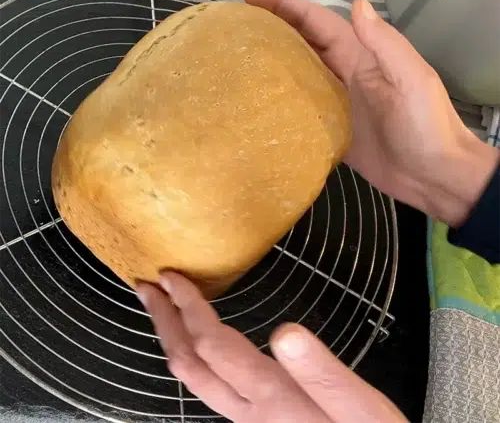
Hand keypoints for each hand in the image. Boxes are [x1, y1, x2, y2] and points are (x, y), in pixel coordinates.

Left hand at [137, 273, 407, 422]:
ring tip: (160, 308)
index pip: (214, 346)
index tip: (173, 276)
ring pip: (192, 378)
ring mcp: (244, 418)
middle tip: (146, 287)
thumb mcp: (360, 408)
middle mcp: (247, 410)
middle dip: (164, 321)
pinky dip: (191, 352)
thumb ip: (324, 373)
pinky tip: (196, 339)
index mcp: (272, 398)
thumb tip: (287, 332)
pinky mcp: (251, 418)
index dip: (189, 307)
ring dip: (171, 337)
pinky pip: (206, 382)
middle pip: (189, 364)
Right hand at [244, 0, 499, 226]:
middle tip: (236, 24)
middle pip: (303, 44)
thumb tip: (355, 5)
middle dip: (272, 28)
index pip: (318, 23)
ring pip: (298, 75)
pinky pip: (301, 110)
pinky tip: (258, 103)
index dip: (286, 7)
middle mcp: (345, 75)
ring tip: (238, 59)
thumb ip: (385, 45)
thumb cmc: (426, 126)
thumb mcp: (412, 79)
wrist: (432, 175)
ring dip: (272, 63)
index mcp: (361, 57)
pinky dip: (280, 102)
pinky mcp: (331, 130)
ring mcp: (336, 103)